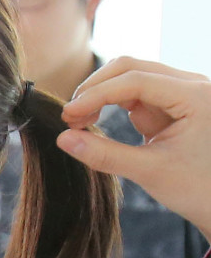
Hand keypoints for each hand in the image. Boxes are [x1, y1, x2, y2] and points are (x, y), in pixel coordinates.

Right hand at [57, 57, 210, 240]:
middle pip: (132, 68)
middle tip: (71, 117)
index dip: (97, 94)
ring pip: (131, 77)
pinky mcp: (172, 103)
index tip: (68, 115)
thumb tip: (62, 139)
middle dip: (97, 89)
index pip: (136, 80)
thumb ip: (104, 155)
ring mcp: (181, 91)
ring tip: (81, 123)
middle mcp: (192, 84)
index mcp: (196, 96)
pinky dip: (114, 105)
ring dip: (103, 96)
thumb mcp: (148, 171)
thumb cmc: (196, 189)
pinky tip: (96, 123)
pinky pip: (136, 94)